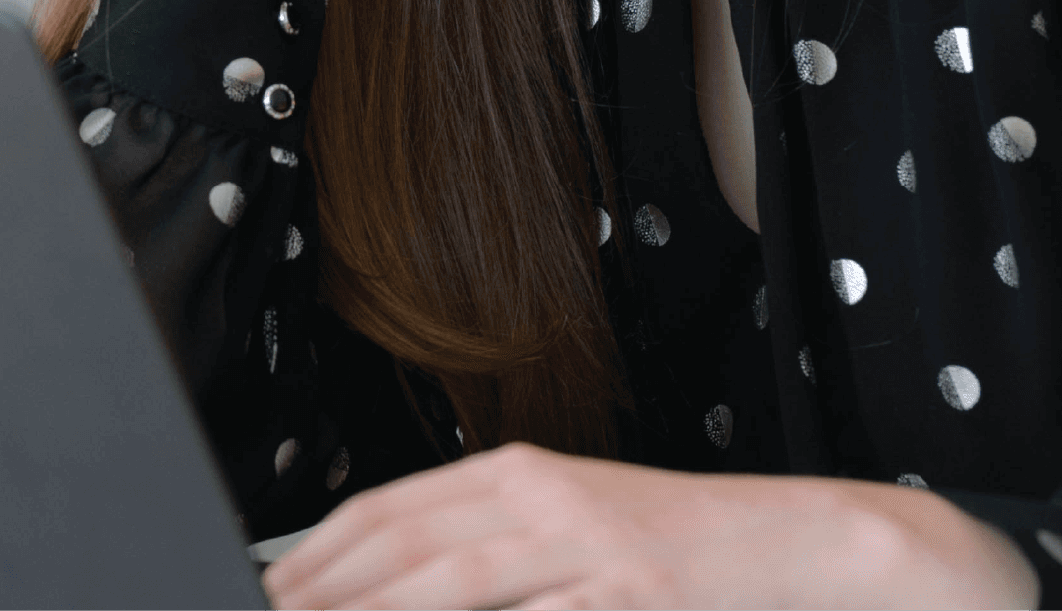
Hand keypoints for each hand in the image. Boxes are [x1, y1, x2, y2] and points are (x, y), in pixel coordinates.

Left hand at [263, 444, 1040, 609]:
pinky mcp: (625, 590)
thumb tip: (408, 578)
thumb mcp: (573, 530)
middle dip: (322, 587)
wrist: (796, 542)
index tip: (265, 586)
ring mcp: (582, 542)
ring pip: (451, 582)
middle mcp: (540, 494)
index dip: (317, 550)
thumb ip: (493, 550)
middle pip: (404, 542)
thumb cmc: (677, 545)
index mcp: (520, 471)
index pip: (391, 506)